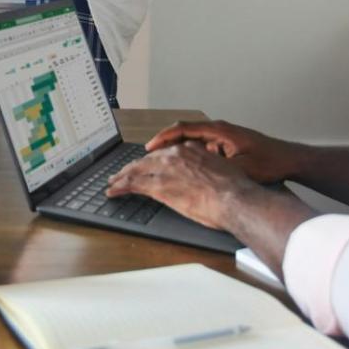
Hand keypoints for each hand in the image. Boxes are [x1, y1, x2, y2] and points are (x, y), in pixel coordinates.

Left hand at [106, 142, 261, 232]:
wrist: (235, 198)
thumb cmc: (235, 189)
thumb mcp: (221, 170)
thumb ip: (208, 170)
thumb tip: (207, 178)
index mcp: (191, 150)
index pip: (164, 153)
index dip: (151, 161)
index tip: (145, 166)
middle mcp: (175, 155)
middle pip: (146, 160)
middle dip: (132, 168)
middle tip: (121, 174)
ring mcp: (165, 169)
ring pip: (135, 170)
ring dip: (121, 177)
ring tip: (112, 183)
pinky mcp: (159, 186)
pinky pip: (133, 184)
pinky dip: (120, 187)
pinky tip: (113, 191)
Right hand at [144, 121, 304, 184]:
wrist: (291, 159)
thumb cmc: (271, 162)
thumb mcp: (242, 168)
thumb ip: (218, 167)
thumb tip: (196, 170)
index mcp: (220, 131)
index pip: (184, 128)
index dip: (164, 137)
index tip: (150, 147)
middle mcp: (219, 130)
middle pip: (184, 131)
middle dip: (165, 143)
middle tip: (148, 155)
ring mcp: (224, 136)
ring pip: (193, 139)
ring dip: (177, 149)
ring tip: (162, 162)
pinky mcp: (228, 144)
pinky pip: (203, 145)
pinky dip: (190, 153)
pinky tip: (185, 166)